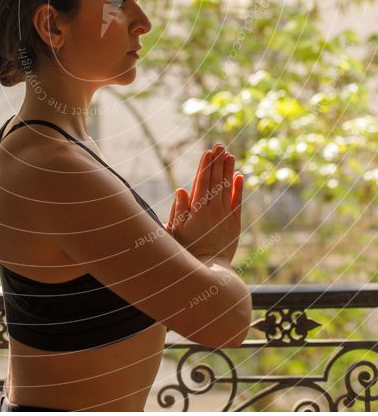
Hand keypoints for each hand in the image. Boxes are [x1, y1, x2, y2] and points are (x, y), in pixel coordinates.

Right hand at [165, 143, 243, 264]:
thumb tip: (182, 189)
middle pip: (216, 180)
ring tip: (230, 155)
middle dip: (218, 161)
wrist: (208, 270)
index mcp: (197, 209)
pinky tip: (239, 176)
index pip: (202, 181)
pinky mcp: (234, 224)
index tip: (208, 151)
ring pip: (228, 188)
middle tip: (220, 145)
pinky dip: (239, 188)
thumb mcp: (175, 231)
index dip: (206, 165)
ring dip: (228, 170)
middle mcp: (213, 209)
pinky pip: (238, 202)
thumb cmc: (185, 251)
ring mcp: (225, 216)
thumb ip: (178, 209)